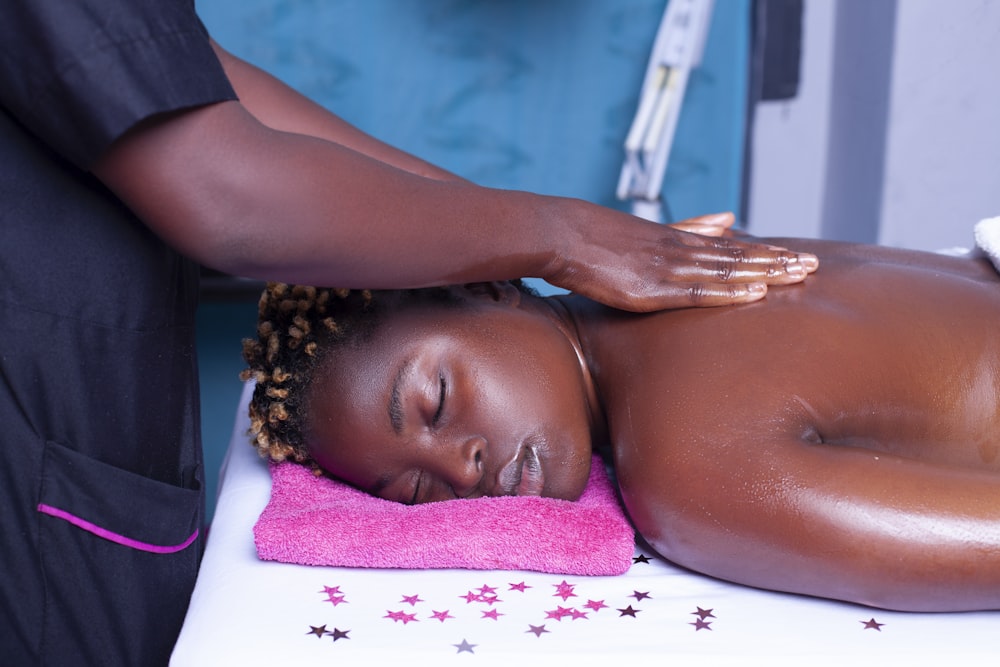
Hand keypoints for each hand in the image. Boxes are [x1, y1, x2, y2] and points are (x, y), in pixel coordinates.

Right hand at [543, 208, 817, 311]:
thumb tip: (728, 218)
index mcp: (678, 240)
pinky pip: (697, 291)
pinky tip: (756, 293)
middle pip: (738, 257)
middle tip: (814, 265)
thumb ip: (689, 227)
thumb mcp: (646, 230)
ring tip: (799, 275)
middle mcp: (679, 251)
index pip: (733, 248)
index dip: (767, 252)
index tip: (798, 255)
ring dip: (766, 273)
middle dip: (778, 261)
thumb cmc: (594, 236)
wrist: (560, 234)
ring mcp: (666, 268)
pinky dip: (730, 292)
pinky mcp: (650, 288)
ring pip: (726, 270)